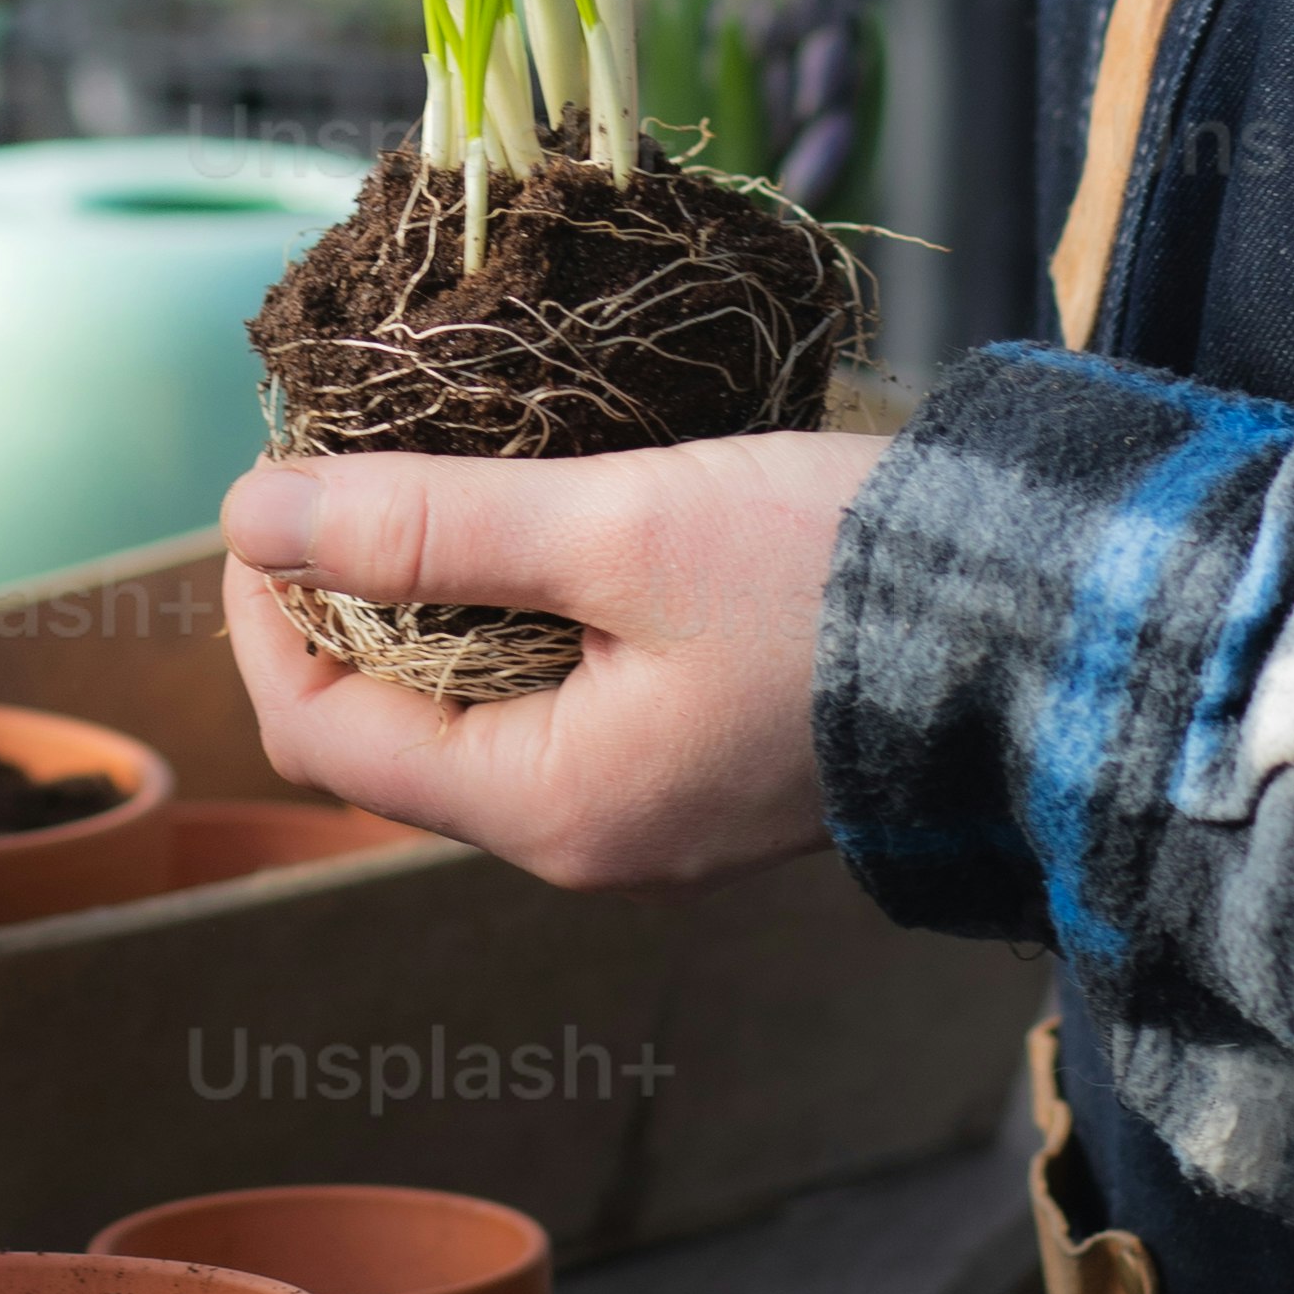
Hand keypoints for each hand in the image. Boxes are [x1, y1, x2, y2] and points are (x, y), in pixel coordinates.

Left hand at [216, 428, 882, 886]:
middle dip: (350, 595)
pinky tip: (544, 519)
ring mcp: (654, 806)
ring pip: (477, 707)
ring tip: (443, 469)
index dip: (267, 610)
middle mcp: (589, 837)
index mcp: (550, 808)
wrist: (1045, 626)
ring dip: (435, 595)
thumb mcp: (615, 528)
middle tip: (355, 457)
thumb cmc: (828, 576)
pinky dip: (519, 610)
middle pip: (392, 729)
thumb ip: (427, 523)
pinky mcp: (707, 756)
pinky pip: (561, 696)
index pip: (322, 732)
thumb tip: (248, 513)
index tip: (274, 483)